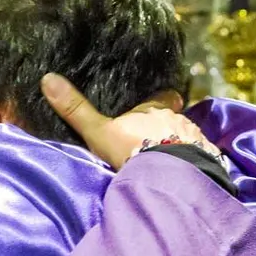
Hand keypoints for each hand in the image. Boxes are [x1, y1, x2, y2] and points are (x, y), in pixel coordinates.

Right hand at [41, 73, 213, 170]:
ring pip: (190, 139)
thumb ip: (76, 110)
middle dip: (170, 128)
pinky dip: (196, 165)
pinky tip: (189, 175)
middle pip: (176, 120)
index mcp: (153, 109)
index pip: (163, 98)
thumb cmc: (132, 150)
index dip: (162, 100)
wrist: (169, 177)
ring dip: (184, 147)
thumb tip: (47, 78)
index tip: (162, 101)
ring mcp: (196, 140)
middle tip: (160, 140)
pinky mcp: (208, 161)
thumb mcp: (99, 131)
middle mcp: (178, 120)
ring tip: (173, 161)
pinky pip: (203, 159)